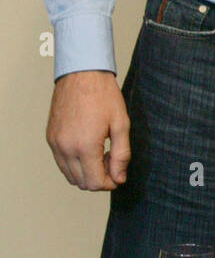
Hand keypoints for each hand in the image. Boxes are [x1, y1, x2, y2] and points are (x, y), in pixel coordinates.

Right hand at [46, 70, 130, 190]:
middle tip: (111, 160)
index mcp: (85, 146)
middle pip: (81, 182)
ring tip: (101, 153)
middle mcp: (66, 148)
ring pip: (69, 175)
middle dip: (99, 178)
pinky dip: (74, 163)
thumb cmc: (103, 95)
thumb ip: (121, 155)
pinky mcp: (50, 137)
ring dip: (86, 173)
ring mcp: (55, 143)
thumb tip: (119, 178)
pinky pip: (61, 162)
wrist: (82, 74)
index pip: (94, 183)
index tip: (119, 174)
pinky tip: (88, 148)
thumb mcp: (121, 124)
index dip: (110, 183)